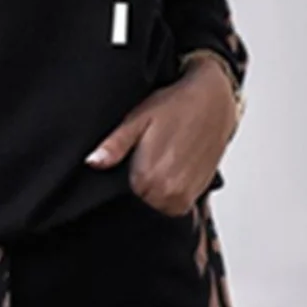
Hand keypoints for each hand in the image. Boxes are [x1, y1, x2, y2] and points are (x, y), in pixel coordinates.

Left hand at [85, 56, 237, 215]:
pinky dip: (172, 192)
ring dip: (156, 190)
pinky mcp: (200, 193)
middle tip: (148, 154)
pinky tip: (174, 166)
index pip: (123, 196)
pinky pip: (177, 206)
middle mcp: (170, 192)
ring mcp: (187, 195)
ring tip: (163, 158)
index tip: (131, 160)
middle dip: (139, 184)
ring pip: (159, 206)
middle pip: (141, 202)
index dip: (124, 176)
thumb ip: (114, 145)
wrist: (213, 100)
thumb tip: (92, 162)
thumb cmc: (175, 106)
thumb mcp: (137, 120)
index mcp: (148, 177)